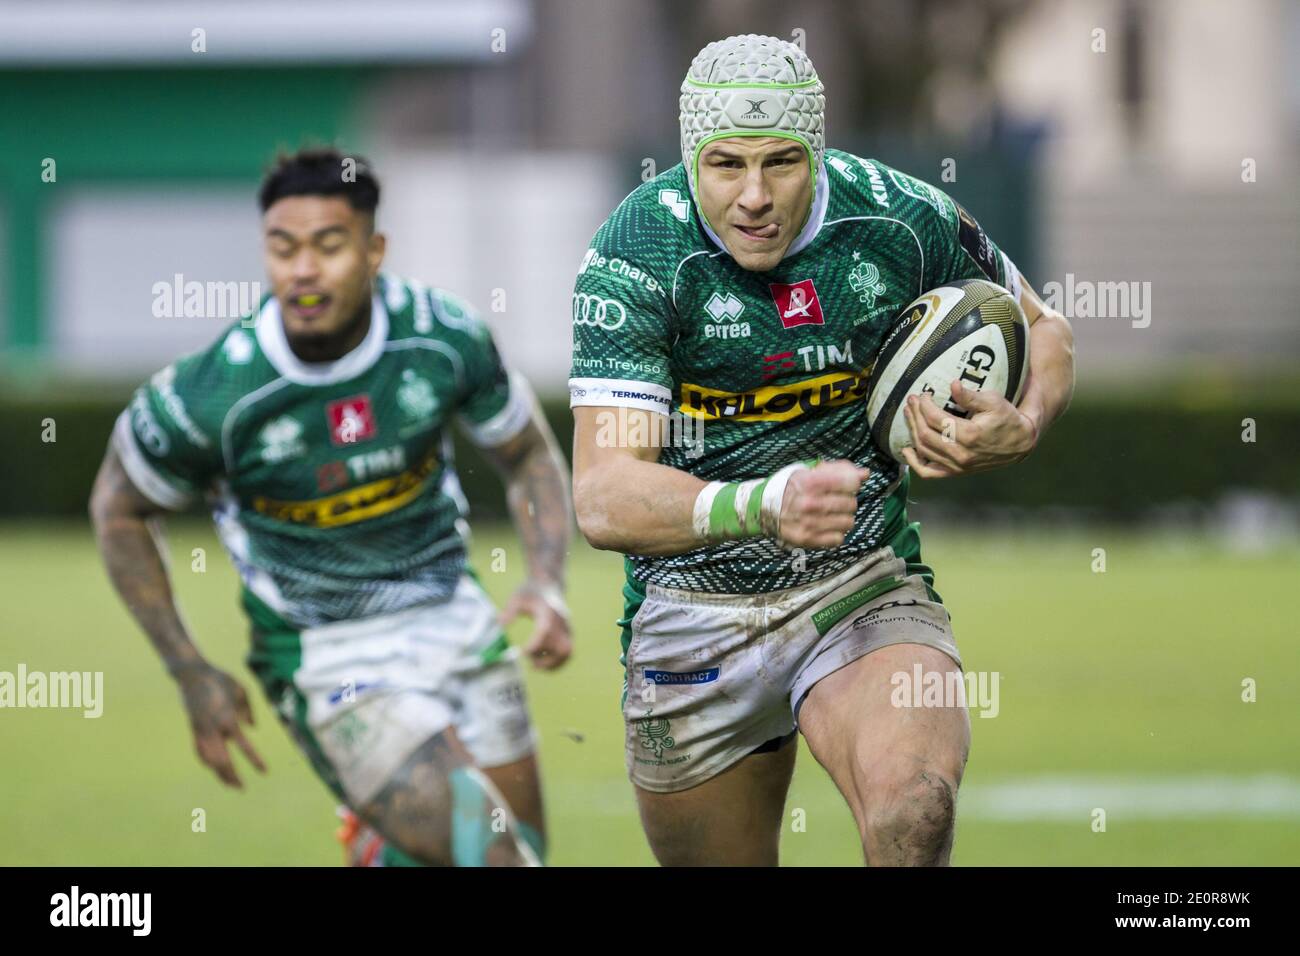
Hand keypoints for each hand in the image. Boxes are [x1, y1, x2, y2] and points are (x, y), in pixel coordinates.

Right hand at [174, 663, 266, 788]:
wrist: (191, 674)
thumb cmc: (220, 679)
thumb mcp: (241, 690)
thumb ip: (248, 709)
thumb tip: (252, 728)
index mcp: (228, 718)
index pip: (244, 746)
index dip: (254, 760)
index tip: (264, 772)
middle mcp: (213, 728)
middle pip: (223, 761)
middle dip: (232, 777)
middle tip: (241, 788)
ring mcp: (200, 730)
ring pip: (209, 760)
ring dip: (219, 773)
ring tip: (229, 783)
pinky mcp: (193, 729)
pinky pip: (199, 751)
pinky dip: (206, 761)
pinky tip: (213, 768)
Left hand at [499, 582, 572, 671]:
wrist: (549, 584)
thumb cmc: (530, 591)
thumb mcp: (517, 597)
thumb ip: (509, 611)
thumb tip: (501, 625)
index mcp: (548, 611)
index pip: (545, 631)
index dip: (536, 645)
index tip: (523, 652)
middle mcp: (560, 621)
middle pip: (560, 645)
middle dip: (545, 658)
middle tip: (530, 661)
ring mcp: (567, 627)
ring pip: (567, 651)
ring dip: (553, 663)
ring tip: (536, 665)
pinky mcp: (569, 632)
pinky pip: (568, 651)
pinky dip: (557, 662)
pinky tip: (543, 664)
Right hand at [778, 460, 868, 549]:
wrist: (762, 508)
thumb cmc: (788, 486)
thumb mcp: (808, 471)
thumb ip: (838, 470)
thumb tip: (865, 474)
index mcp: (811, 482)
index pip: (851, 483)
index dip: (852, 484)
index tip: (845, 485)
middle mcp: (810, 503)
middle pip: (851, 504)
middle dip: (847, 501)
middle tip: (834, 500)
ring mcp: (809, 523)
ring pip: (848, 522)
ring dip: (843, 518)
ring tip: (831, 514)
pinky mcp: (808, 540)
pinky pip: (838, 539)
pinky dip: (836, 533)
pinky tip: (826, 526)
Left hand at [901, 380, 1037, 478]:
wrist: (1020, 443)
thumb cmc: (1007, 419)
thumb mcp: (993, 402)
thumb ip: (971, 396)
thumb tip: (952, 384)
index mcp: (969, 435)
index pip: (936, 420)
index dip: (925, 406)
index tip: (923, 394)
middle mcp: (960, 454)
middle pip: (925, 435)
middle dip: (915, 415)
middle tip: (911, 401)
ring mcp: (957, 466)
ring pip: (924, 450)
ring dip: (912, 431)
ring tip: (909, 415)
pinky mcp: (956, 472)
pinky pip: (928, 472)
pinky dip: (914, 462)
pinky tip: (907, 450)